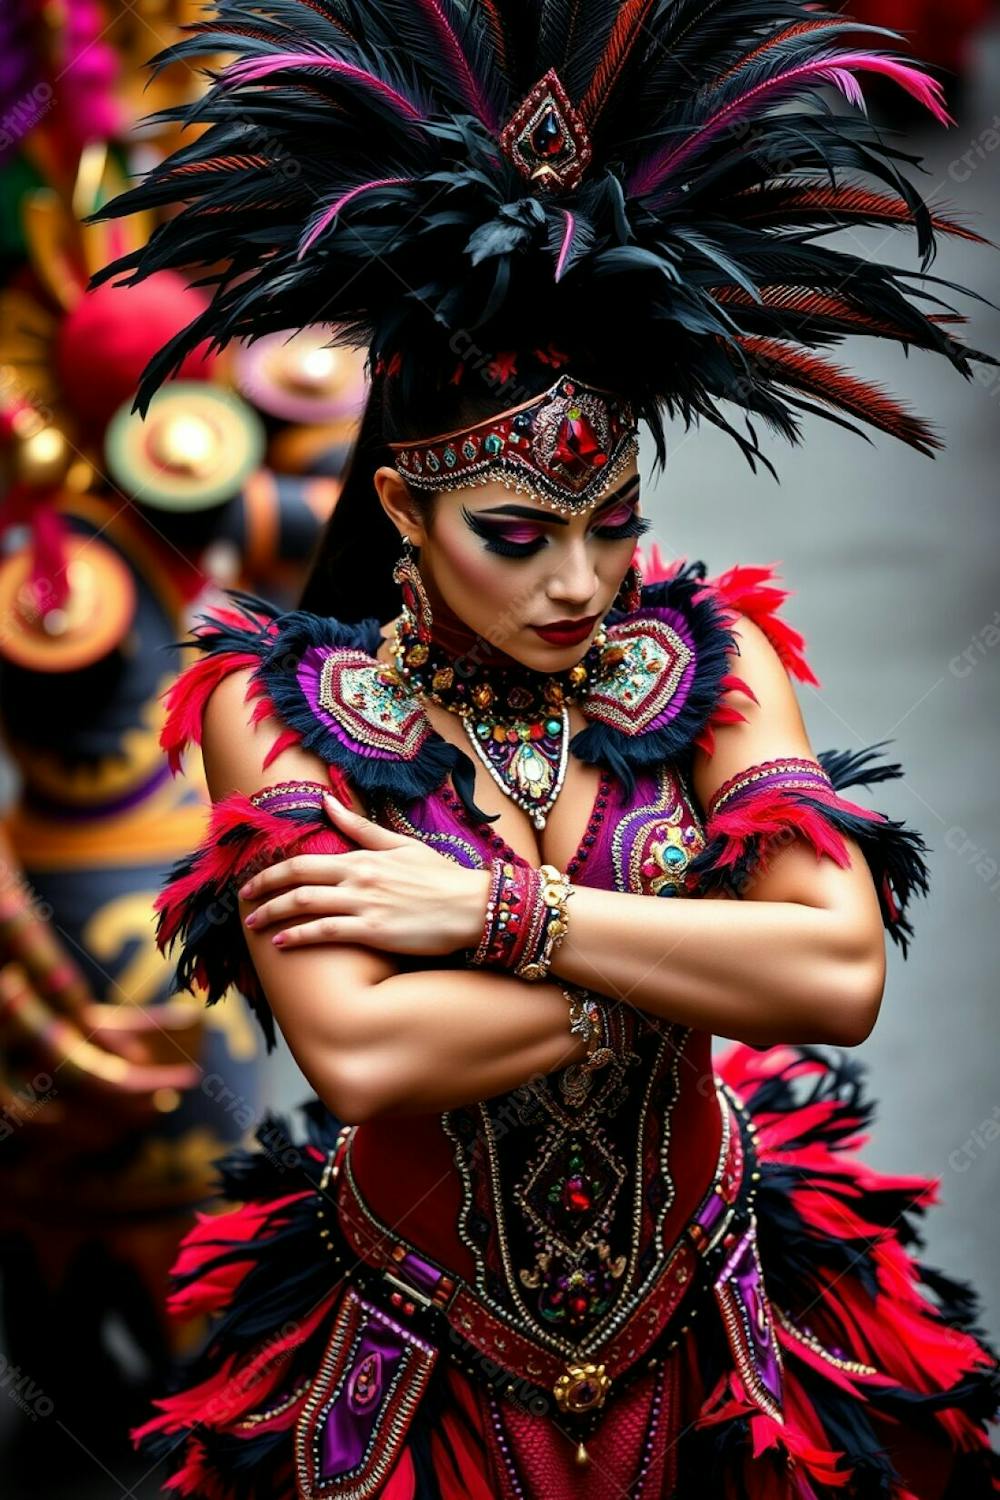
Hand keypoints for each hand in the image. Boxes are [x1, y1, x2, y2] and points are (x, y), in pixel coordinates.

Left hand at [238, 792, 490, 956]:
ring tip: (254, 924)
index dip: (273, 871)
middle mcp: (358, 878)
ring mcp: (364, 905)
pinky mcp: (373, 932)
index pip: (305, 860)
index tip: (254, 881)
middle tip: (243, 903)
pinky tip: (281, 943)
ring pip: (305, 906)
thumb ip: (361, 827)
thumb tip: (328, 802)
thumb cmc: (442, 877)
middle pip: (297, 881)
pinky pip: (326, 933)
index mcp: (363, 857)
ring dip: (273, 915)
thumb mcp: (401, 845)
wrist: (473, 906)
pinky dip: (299, 936)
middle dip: (264, 891)